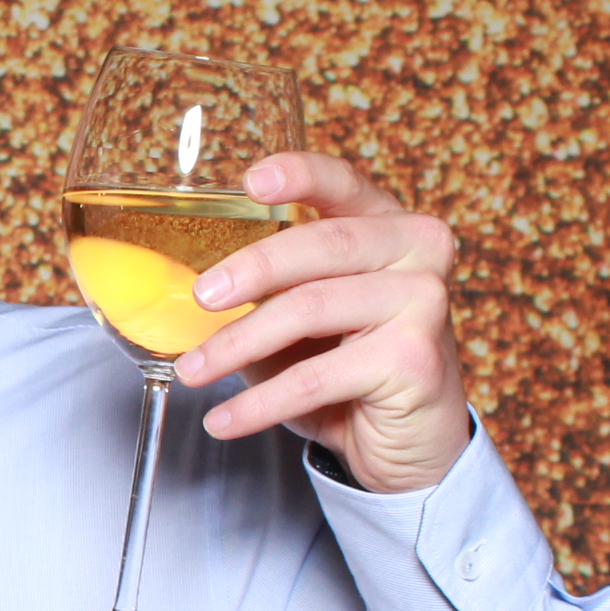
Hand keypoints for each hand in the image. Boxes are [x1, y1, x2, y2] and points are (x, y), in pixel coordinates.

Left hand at [182, 151, 470, 494]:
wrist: (411, 435)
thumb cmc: (351, 365)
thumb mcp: (309, 315)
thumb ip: (271, 287)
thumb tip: (186, 287)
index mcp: (387, 224)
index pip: (343, 183)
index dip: (299, 174)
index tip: (251, 182)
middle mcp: (416, 250)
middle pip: (321, 243)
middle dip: (250, 270)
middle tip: (201, 297)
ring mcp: (423, 302)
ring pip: (310, 309)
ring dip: (238, 345)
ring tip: (192, 371)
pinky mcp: (413, 360)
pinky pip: (315, 378)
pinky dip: (259, 403)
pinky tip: (224, 421)